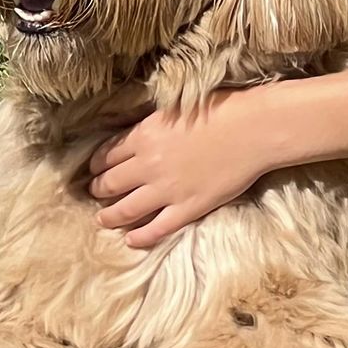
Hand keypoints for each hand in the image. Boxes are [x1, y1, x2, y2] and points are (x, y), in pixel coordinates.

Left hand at [88, 90, 271, 246]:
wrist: (254, 129)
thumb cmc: (220, 109)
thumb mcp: (175, 107)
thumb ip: (153, 125)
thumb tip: (139, 134)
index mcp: (144, 136)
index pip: (107, 155)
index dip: (97, 165)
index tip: (94, 170)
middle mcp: (148, 165)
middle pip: (110, 183)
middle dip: (99, 189)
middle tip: (95, 193)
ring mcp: (167, 190)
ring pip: (126, 209)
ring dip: (110, 216)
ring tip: (102, 219)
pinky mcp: (188, 208)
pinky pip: (157, 228)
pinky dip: (140, 237)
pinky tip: (131, 240)